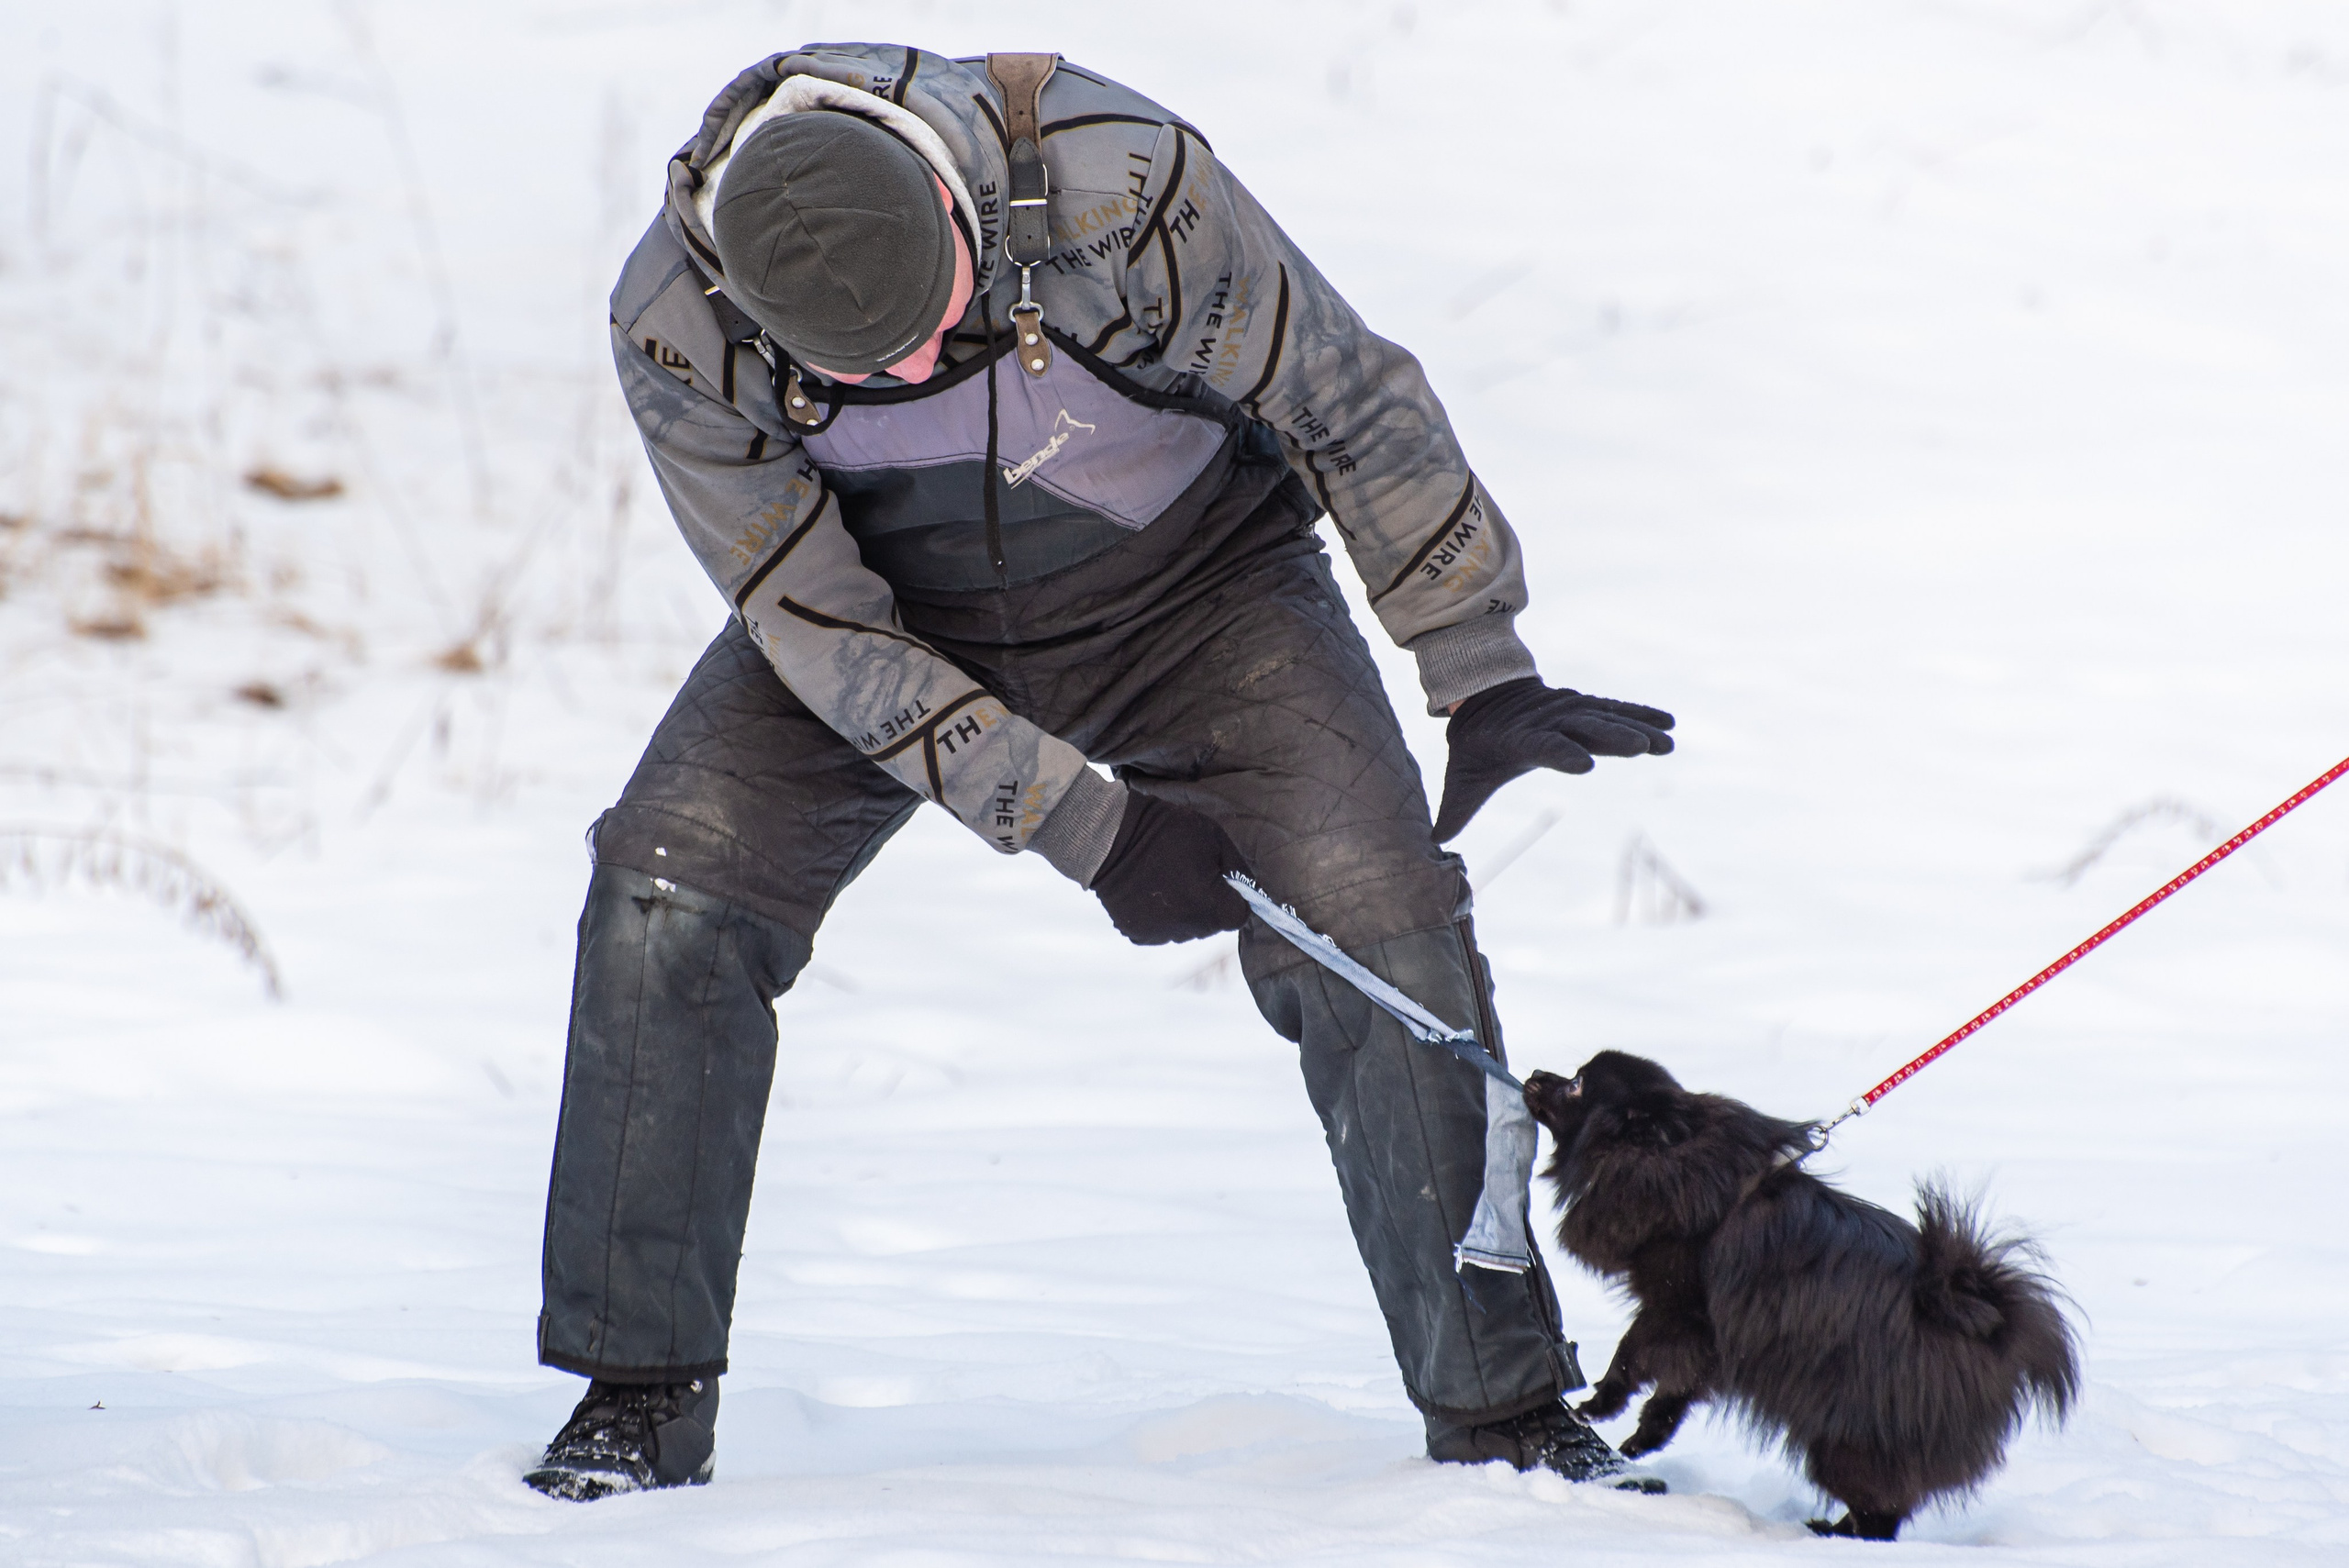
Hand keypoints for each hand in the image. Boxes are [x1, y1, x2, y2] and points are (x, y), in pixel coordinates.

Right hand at [1090, 793, 1250, 944]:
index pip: (1239, 916)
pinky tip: (1150, 892)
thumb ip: (1237, 868)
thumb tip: (1249, 889)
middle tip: (1191, 875)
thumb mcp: (1213, 837)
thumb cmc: (1167, 832)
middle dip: (1210, 904)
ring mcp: (1161, 934)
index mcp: (1211, 904)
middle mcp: (1188, 927)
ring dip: (1185, 912)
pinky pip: (1161, 931)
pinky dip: (1160, 917)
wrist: (1111, 838)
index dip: (1235, 898)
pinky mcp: (1138, 934)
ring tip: (1168, 881)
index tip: (1222, 881)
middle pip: (1212, 925)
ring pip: (1186, 930)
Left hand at [1433, 677, 1674, 841]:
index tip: (1584, 764)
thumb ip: (1455, 811)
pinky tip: (1669, 725)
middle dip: (1611, 735)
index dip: (1561, 753)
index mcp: (1520, 738)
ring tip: (1668, 742)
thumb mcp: (1463, 778)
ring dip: (1637, 728)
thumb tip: (1433, 844)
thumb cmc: (1475, 747)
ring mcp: (1569, 711)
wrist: (1485, 698)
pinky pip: (1617, 711)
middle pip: (1583, 727)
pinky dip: (1642, 716)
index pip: (1542, 745)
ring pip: (1606, 718)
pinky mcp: (1585, 708)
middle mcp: (1549, 720)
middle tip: (1640, 747)